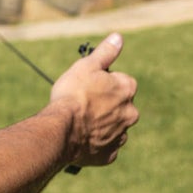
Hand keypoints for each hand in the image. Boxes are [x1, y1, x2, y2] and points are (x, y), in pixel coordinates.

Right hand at [48, 33, 138, 166]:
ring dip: (101, 125)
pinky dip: (95, 143)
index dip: (102, 83)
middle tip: (82, 105)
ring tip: (79, 123)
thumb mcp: (87, 66)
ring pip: (113, 127)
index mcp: (127, 90)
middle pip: (118, 106)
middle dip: (104, 105)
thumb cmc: (73, 95)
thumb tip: (118, 37)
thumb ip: (106, 52)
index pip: (120, 82)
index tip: (87, 87)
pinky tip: (81, 139)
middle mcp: (130, 114)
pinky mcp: (109, 155)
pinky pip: (104, 147)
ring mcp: (120, 136)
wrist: (62, 130)